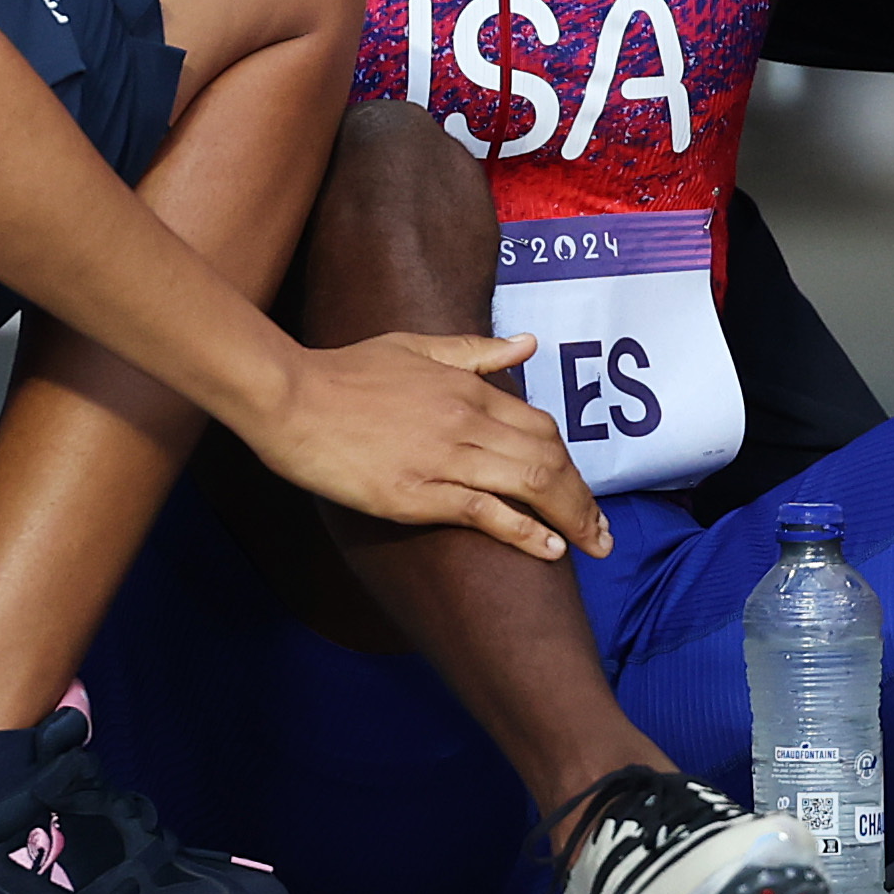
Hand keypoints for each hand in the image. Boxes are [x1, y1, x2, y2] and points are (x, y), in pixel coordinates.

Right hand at [248, 331, 611, 562]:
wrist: (289, 397)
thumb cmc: (345, 372)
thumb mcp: (415, 347)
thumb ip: (474, 351)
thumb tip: (528, 344)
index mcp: (467, 387)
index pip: (541, 427)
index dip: (572, 464)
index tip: (585, 494)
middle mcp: (466, 420)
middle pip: (549, 458)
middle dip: (584, 499)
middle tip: (603, 532)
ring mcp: (443, 457)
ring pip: (529, 483)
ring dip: (570, 517)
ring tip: (592, 544)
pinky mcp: (416, 493)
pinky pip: (485, 511)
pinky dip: (524, 530)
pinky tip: (549, 548)